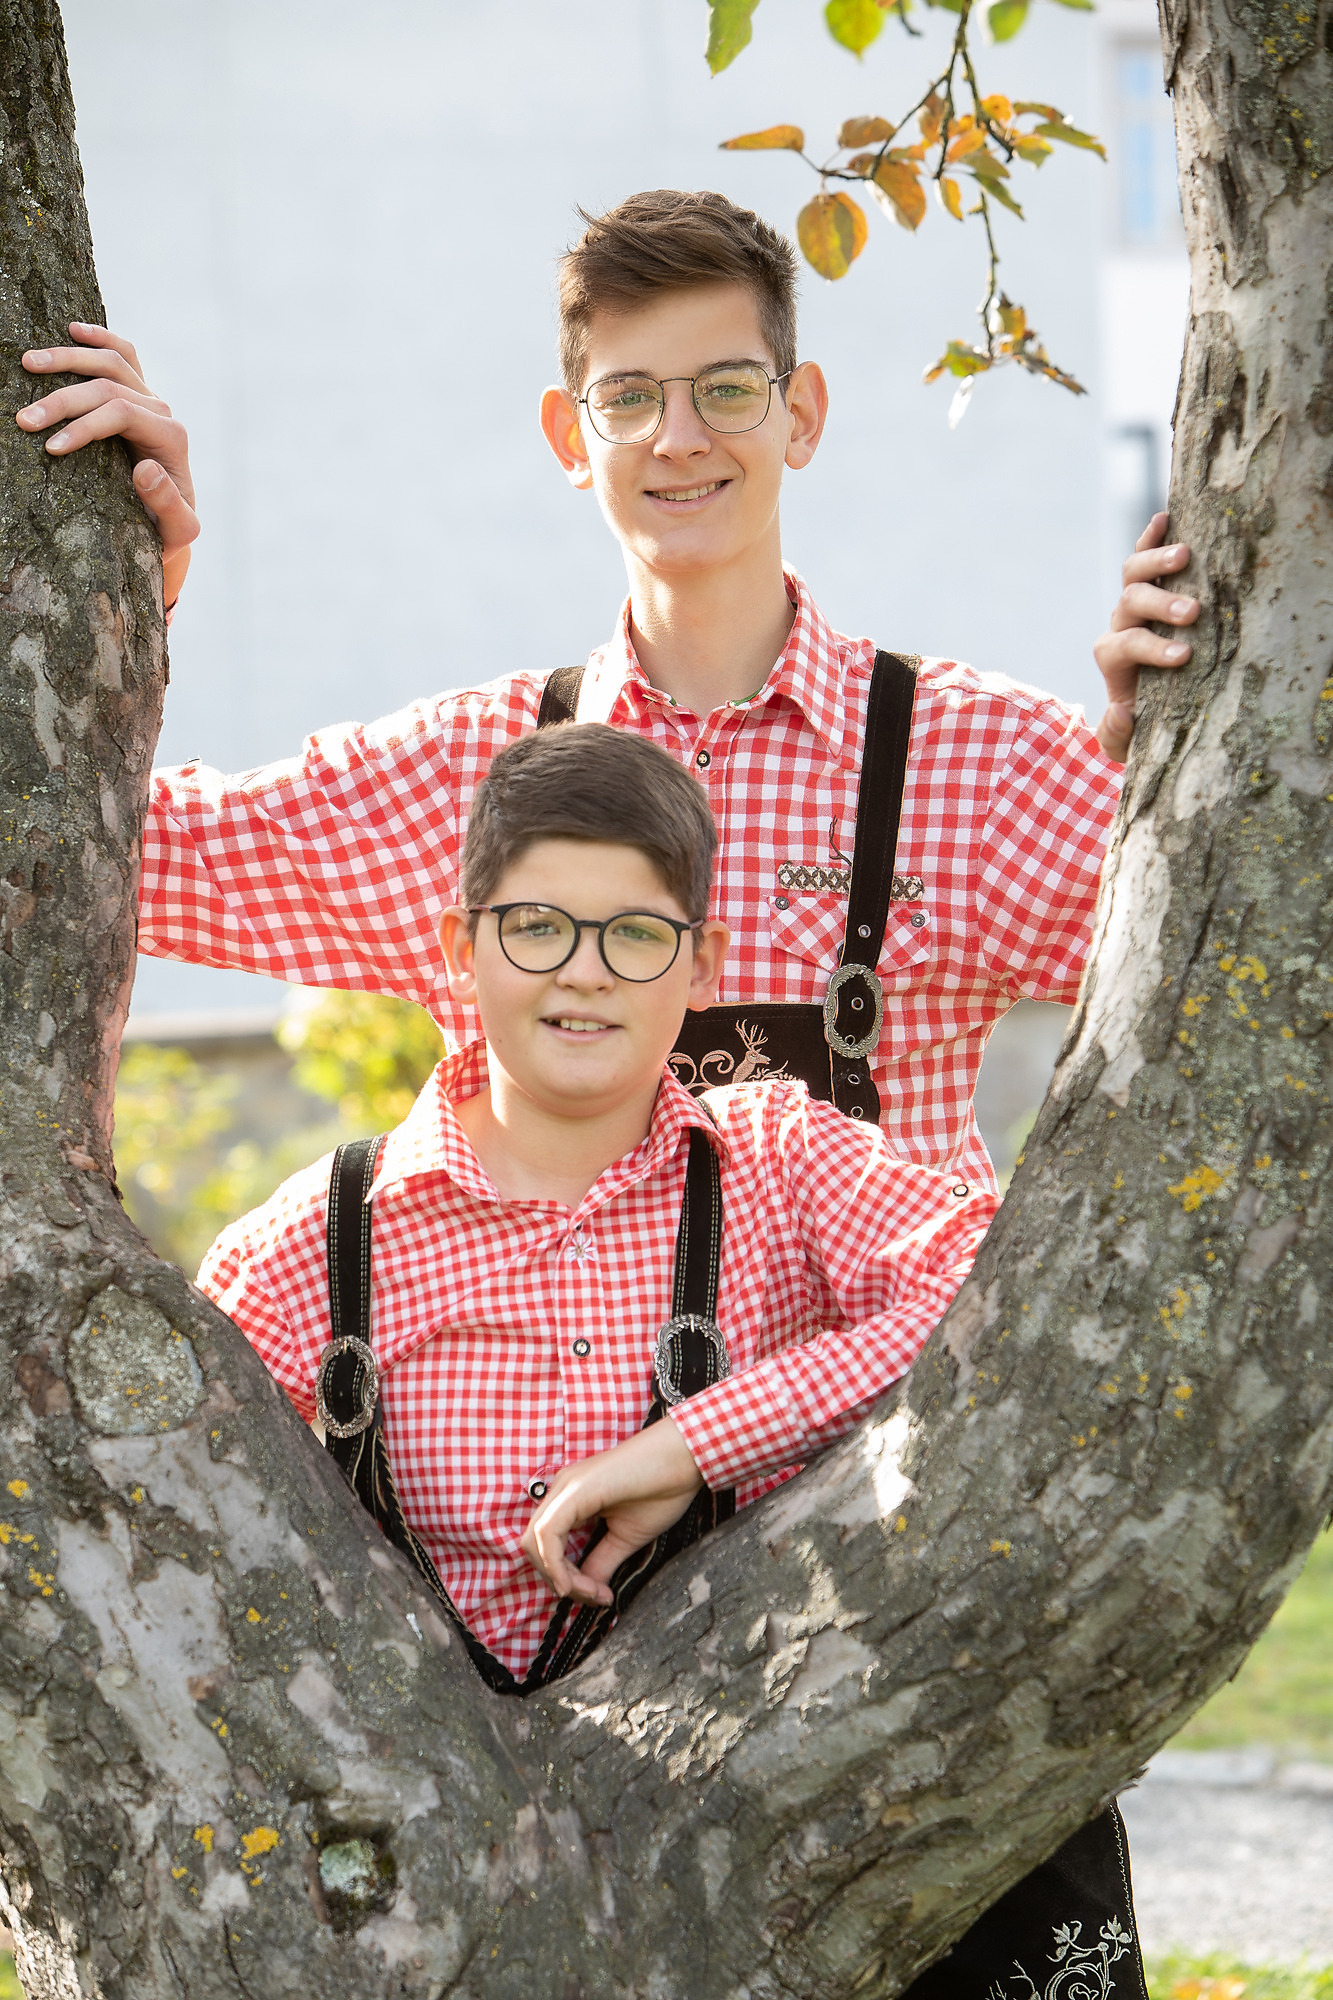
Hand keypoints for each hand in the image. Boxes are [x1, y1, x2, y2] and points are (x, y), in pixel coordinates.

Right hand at [16, 323, 198, 609]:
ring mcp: (149, 398)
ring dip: (67, 359)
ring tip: (28, 363)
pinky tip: (72, 329)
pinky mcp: (137, 394)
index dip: (84, 426)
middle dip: (63, 401)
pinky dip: (98, 339)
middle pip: (109, 387)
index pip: (122, 415)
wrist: (170, 522)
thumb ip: (169, 505)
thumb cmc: (168, 528)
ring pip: (110, 362)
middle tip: (23, 419)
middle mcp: (162, 411)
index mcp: (171, 438)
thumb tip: (146, 468)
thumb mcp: (177, 530)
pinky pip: (121, 355)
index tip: (50, 447)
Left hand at [520, 1421, 704, 1607]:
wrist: (685, 1457)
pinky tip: (577, 1583)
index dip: (565, 1579)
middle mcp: (562, 1490)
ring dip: (559, 1577)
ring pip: (535, 1542)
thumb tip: (589, 1590)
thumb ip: (602, 1561)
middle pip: (534, 1547)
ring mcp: (566, 1487)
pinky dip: (556, 1564)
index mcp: (571, 1499)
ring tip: (594, 1591)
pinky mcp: (576, 1489)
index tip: (599, 1596)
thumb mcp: (627, 1536)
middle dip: (559, 1581)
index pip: (547, 1547)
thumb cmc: (662, 1489)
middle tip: (595, 1596)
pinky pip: (548, 1533)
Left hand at [1093, 513, 1199, 763]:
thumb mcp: (1125, 743)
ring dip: (1158, 561)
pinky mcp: (1150, 585)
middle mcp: (1120, 624)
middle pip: (1130, 603)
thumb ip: (1117, 735)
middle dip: (1160, 606)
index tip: (1183, 657)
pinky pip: (1143, 555)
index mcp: (1112, 657)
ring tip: (1186, 555)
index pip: (1125, 646)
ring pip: (1135, 574)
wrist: (1142, 705)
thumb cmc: (1140, 723)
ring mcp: (1133, 602)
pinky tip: (1165, 516)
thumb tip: (1120, 712)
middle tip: (1192, 613)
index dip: (1151, 649)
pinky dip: (1150, 536)